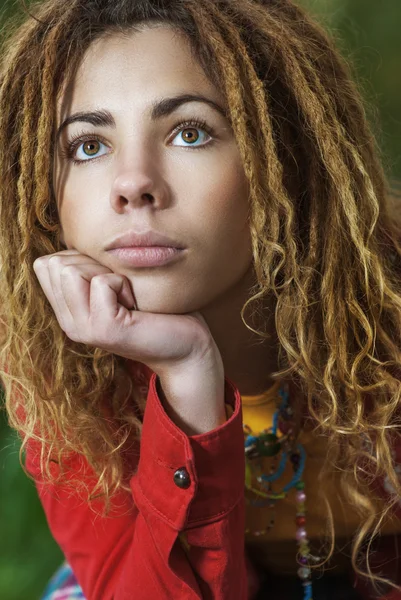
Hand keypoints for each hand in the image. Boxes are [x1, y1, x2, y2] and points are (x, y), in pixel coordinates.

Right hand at [33, 250, 225, 432]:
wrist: (184, 348)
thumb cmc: (154, 310)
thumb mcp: (113, 286)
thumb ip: (88, 271)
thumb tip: (71, 238)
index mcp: (67, 312)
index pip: (44, 264)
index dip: (79, 258)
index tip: (107, 279)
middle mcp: (69, 323)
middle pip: (55, 263)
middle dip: (93, 263)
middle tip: (119, 289)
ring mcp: (83, 328)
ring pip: (70, 270)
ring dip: (106, 272)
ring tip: (125, 296)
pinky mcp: (104, 328)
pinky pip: (101, 282)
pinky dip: (123, 283)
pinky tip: (135, 304)